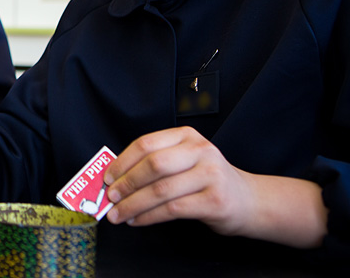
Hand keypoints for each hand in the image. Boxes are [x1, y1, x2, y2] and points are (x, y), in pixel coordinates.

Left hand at [104, 126, 326, 246]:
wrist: (249, 200)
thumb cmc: (207, 180)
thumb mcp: (184, 161)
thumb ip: (155, 164)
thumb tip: (115, 178)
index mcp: (186, 136)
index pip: (146, 144)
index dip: (122, 162)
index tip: (106, 177)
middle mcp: (200, 151)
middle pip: (153, 165)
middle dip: (126, 183)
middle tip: (110, 197)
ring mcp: (210, 175)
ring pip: (160, 190)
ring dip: (133, 205)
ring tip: (118, 214)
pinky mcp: (214, 201)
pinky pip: (172, 209)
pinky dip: (149, 216)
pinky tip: (137, 220)